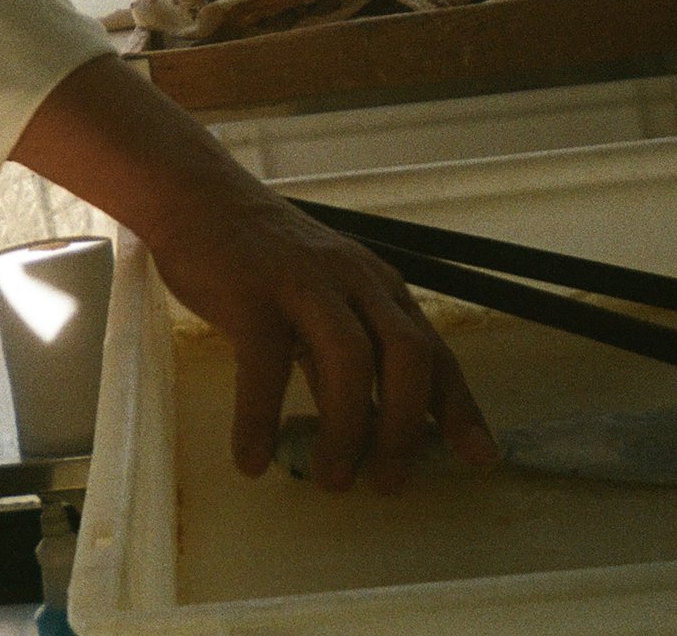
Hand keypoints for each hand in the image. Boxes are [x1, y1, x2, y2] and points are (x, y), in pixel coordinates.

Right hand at [148, 192, 496, 493]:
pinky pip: (265, 366)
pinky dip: (260, 420)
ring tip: (331, 478)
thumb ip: (351, 345)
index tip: (480, 457)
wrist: (196, 195)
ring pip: (347, 359)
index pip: (435, 350)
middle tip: (387, 482)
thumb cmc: (263, 257)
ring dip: (346, 429)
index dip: (459, 408)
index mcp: (378, 284)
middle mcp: (353, 278)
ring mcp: (302, 282)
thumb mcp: (325, 293)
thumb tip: (374, 426)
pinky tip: (252, 459)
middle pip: (405, 354)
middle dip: (404, 427)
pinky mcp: (251, 294)